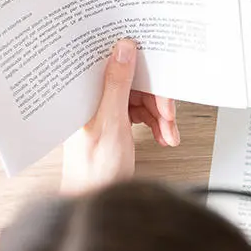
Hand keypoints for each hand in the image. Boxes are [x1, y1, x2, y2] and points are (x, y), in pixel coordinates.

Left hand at [61, 39, 178, 193]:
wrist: (96, 200)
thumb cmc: (93, 171)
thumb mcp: (110, 122)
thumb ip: (117, 84)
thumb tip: (123, 50)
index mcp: (83, 94)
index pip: (112, 64)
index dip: (136, 62)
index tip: (157, 66)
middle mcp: (92, 99)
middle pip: (132, 82)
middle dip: (155, 98)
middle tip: (167, 113)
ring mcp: (104, 111)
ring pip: (141, 98)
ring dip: (159, 114)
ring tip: (167, 131)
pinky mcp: (114, 123)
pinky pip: (141, 113)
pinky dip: (156, 123)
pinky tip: (163, 135)